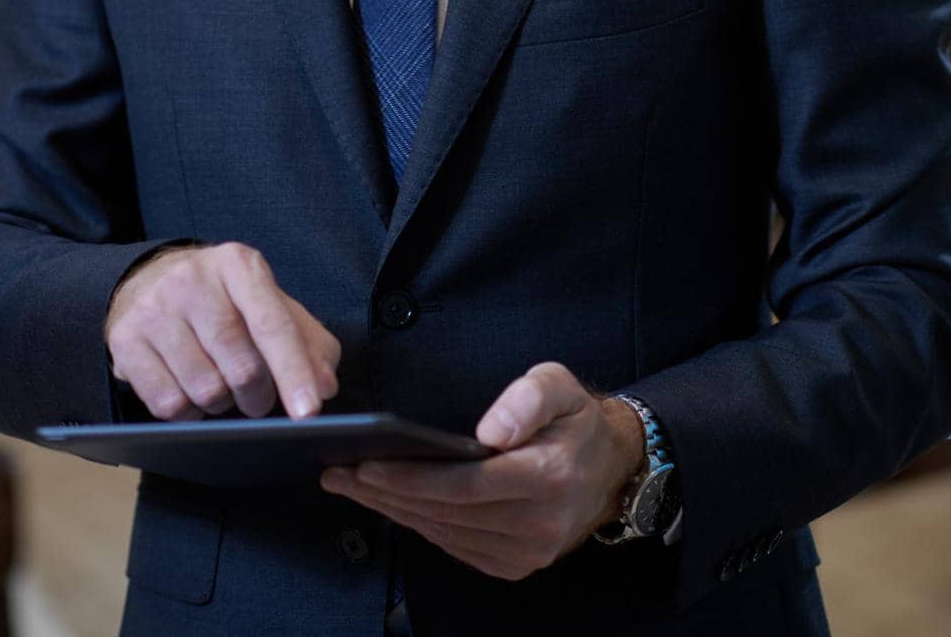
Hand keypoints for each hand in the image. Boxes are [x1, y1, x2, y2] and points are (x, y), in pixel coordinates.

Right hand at [104, 241, 340, 420]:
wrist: (150, 279)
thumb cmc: (224, 299)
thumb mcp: (270, 304)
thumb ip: (307, 341)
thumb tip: (324, 386)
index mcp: (238, 264)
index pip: (273, 324)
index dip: (294, 371)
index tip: (309, 411)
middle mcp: (193, 279)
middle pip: (240, 366)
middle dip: (258, 397)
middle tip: (258, 400)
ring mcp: (154, 308)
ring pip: (204, 390)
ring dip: (222, 404)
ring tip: (221, 387)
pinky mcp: (125, 339)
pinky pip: (167, 404)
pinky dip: (189, 413)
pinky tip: (191, 391)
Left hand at [319, 361, 645, 579]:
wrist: (611, 467)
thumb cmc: (575, 420)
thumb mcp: (559, 385)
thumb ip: (527, 398)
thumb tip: (490, 431)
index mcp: (548, 477)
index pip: (466, 485)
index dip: (413, 478)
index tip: (368, 464)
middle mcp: (538, 524)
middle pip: (447, 513)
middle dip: (386, 494)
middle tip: (339, 473)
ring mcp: (527, 552)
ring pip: (445, 535)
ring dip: (393, 512)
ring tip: (351, 486)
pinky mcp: (515, 564)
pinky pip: (456, 548)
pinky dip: (419, 526)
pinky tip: (390, 505)